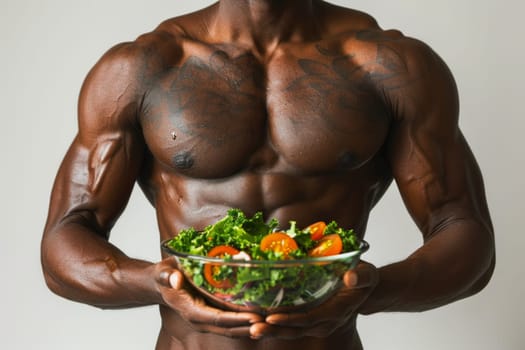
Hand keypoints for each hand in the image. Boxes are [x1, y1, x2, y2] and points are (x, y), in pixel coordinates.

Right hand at [155, 257, 263, 337]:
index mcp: (191, 311)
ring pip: (233, 328)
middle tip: (273, 321)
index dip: (237, 320)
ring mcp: (208, 319)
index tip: (255, 318)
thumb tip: (175, 279)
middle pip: (230, 328)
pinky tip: (263, 316)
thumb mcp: (163, 272)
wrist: (162, 282)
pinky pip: (232, 321)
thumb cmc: (164, 275)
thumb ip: (168, 276)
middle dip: (251, 326)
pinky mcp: (213, 314)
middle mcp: (201, 319)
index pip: (218, 319)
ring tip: (273, 320)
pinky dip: (247, 320)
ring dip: (252, 326)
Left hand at [249, 261, 377, 339]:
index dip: (291, 319)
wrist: (362, 289)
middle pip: (295, 329)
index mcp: (336, 311)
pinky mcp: (307, 320)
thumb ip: (361, 277)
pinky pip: (289, 325)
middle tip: (253, 328)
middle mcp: (324, 322)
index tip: (272, 317)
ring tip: (251, 328)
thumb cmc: (362, 279)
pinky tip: (256, 321)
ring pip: (290, 330)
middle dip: (274, 329)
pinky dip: (273, 324)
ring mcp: (315, 323)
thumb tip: (351, 277)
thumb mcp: (367, 275)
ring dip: (270, 329)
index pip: (310, 319)